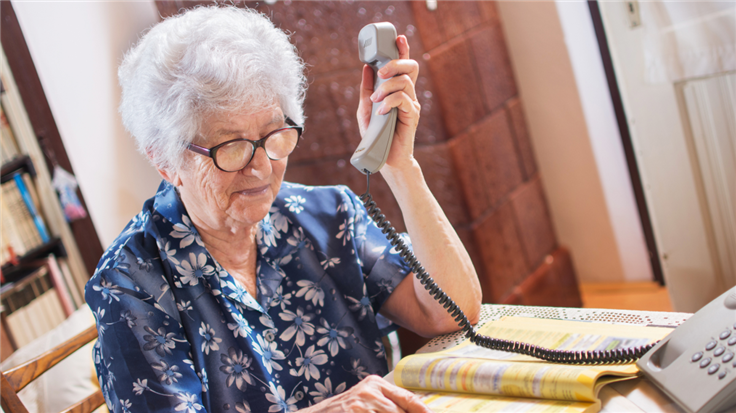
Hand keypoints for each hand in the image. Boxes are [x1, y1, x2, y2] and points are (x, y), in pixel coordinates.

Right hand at [302, 375, 430, 412]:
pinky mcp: (353, 412)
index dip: (422, 410)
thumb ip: (389, 404)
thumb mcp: (367, 400)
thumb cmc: (346, 410)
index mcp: (376, 383)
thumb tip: (419, 410)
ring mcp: (360, 404)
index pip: (407, 398)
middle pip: (400, 412)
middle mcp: (370, 390)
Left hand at [357, 35, 420, 173]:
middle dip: (395, 63)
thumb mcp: (366, 108)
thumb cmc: (376, 134)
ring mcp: (411, 104)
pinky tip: (382, 111)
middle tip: (380, 71)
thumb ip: (367, 89)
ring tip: (376, 100)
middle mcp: (407, 95)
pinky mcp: (412, 116)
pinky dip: (390, 102)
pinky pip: (403, 99)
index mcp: (398, 91)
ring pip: (405, 81)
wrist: (384, 157)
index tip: (399, 38)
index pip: (404, 66)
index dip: (403, 50)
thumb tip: (366, 68)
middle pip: (410, 67)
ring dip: (387, 87)